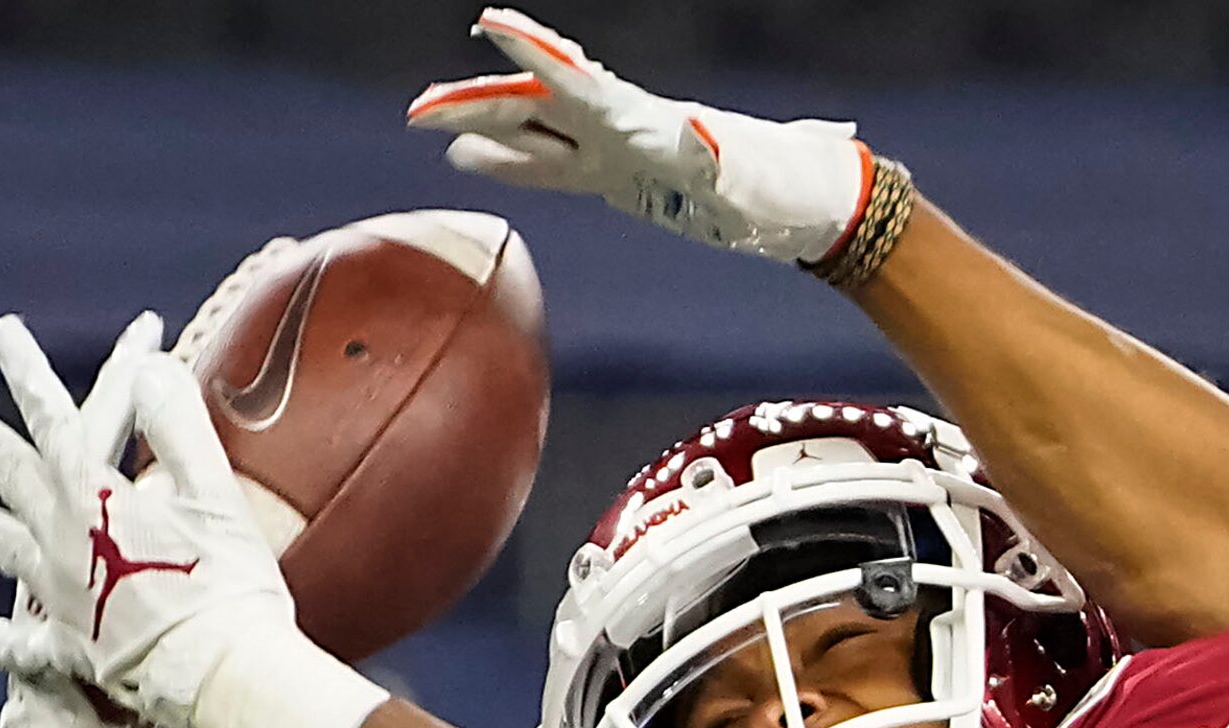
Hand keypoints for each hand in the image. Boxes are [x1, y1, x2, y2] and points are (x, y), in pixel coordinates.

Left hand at [0, 320, 386, 727]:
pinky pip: (27, 644)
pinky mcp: (73, 650)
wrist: (220, 677)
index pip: (56, 419)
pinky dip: (6, 638)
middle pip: (5, 472)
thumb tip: (152, 369)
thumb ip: (179, 427)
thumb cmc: (228, 587)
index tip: (5, 332)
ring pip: (1, 547)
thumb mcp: (217, 496)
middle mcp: (63, 539)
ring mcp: (61, 595)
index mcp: (97, 496)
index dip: (29, 371)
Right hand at [408, 8, 873, 265]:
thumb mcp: (747, 174)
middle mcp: (624, 128)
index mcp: (645, 122)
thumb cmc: (780, 186)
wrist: (805, 204)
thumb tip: (699, 139)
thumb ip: (717, 157)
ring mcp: (619, 152)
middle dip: (481, 100)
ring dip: (484, 127)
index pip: (575, 82)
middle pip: (539, 105)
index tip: (491, 22)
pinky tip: (470, 159)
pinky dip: (513, 163)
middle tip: (423, 105)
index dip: (534, 53)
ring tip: (429, 124)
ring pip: (537, 133)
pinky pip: (554, 169)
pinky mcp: (621, 180)